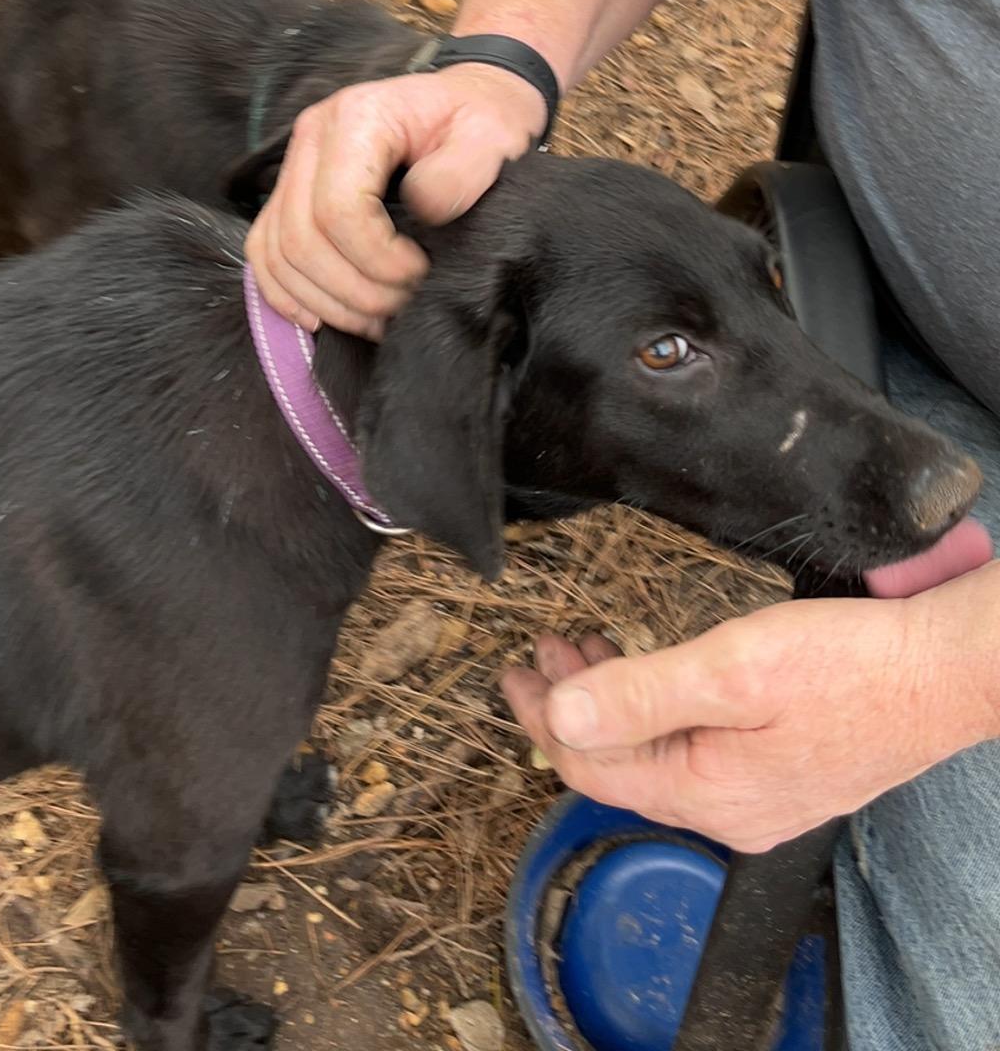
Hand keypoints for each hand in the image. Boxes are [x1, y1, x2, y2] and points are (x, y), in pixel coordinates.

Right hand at [245, 62, 546, 338]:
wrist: (465, 105)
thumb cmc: (480, 122)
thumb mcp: (495, 135)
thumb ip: (464, 171)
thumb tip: (422, 209)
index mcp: (357, 116)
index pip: (338, 208)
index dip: (377, 259)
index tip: (421, 272)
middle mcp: (312, 136)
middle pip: (302, 237)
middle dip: (354, 290)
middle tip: (403, 304)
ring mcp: (295, 164)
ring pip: (278, 252)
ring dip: (326, 300)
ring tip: (377, 318)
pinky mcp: (289, 192)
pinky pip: (264, 252)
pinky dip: (288, 293)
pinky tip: (324, 317)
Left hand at [503, 570, 999, 851]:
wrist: (946, 672)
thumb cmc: (851, 665)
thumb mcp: (732, 668)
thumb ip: (642, 694)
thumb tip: (563, 717)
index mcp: (708, 795)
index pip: (593, 768)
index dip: (545, 719)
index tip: (514, 672)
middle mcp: (730, 812)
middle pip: (622, 765)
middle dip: (574, 706)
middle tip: (546, 651)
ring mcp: (762, 797)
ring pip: (659, 754)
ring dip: (616, 701)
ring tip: (587, 648)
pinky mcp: (786, 772)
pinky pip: (698, 751)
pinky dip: (661, 709)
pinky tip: (658, 674)